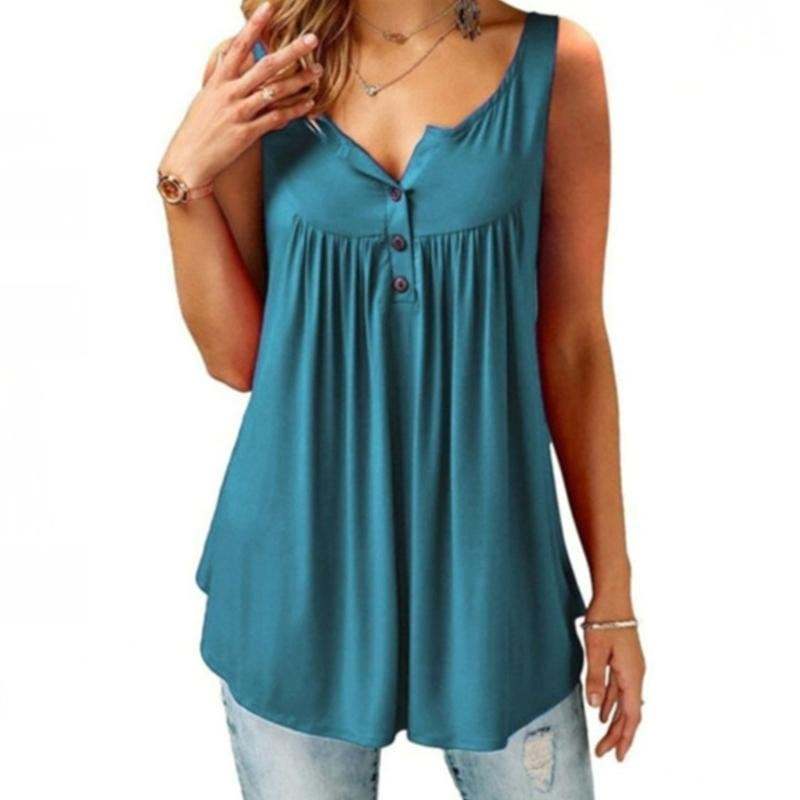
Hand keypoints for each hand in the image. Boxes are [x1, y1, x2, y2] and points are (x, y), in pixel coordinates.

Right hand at [159, 2, 321, 187]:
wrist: (188, 160)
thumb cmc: (197, 130)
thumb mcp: (205, 98)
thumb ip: (220, 77)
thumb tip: (227, 57)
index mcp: (218, 81)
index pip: (238, 47)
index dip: (254, 26)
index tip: (268, 8)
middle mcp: (229, 93)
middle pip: (265, 66)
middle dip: (291, 51)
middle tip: (311, 39)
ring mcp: (239, 113)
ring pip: (275, 91)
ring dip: (299, 80)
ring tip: (317, 72)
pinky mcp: (247, 133)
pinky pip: (276, 118)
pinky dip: (294, 110)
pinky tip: (308, 103)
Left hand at [583, 603, 645, 761]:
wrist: (614, 596)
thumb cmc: (605, 619)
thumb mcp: (595, 649)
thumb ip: (595, 678)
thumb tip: (596, 707)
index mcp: (632, 674)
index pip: (632, 714)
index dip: (625, 736)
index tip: (617, 755)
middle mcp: (635, 674)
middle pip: (629, 712)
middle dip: (618, 735)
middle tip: (605, 754)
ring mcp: (630, 667)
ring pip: (624, 702)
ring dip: (614, 721)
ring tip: (604, 739)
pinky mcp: (623, 660)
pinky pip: (618, 688)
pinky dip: (611, 702)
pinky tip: (603, 712)